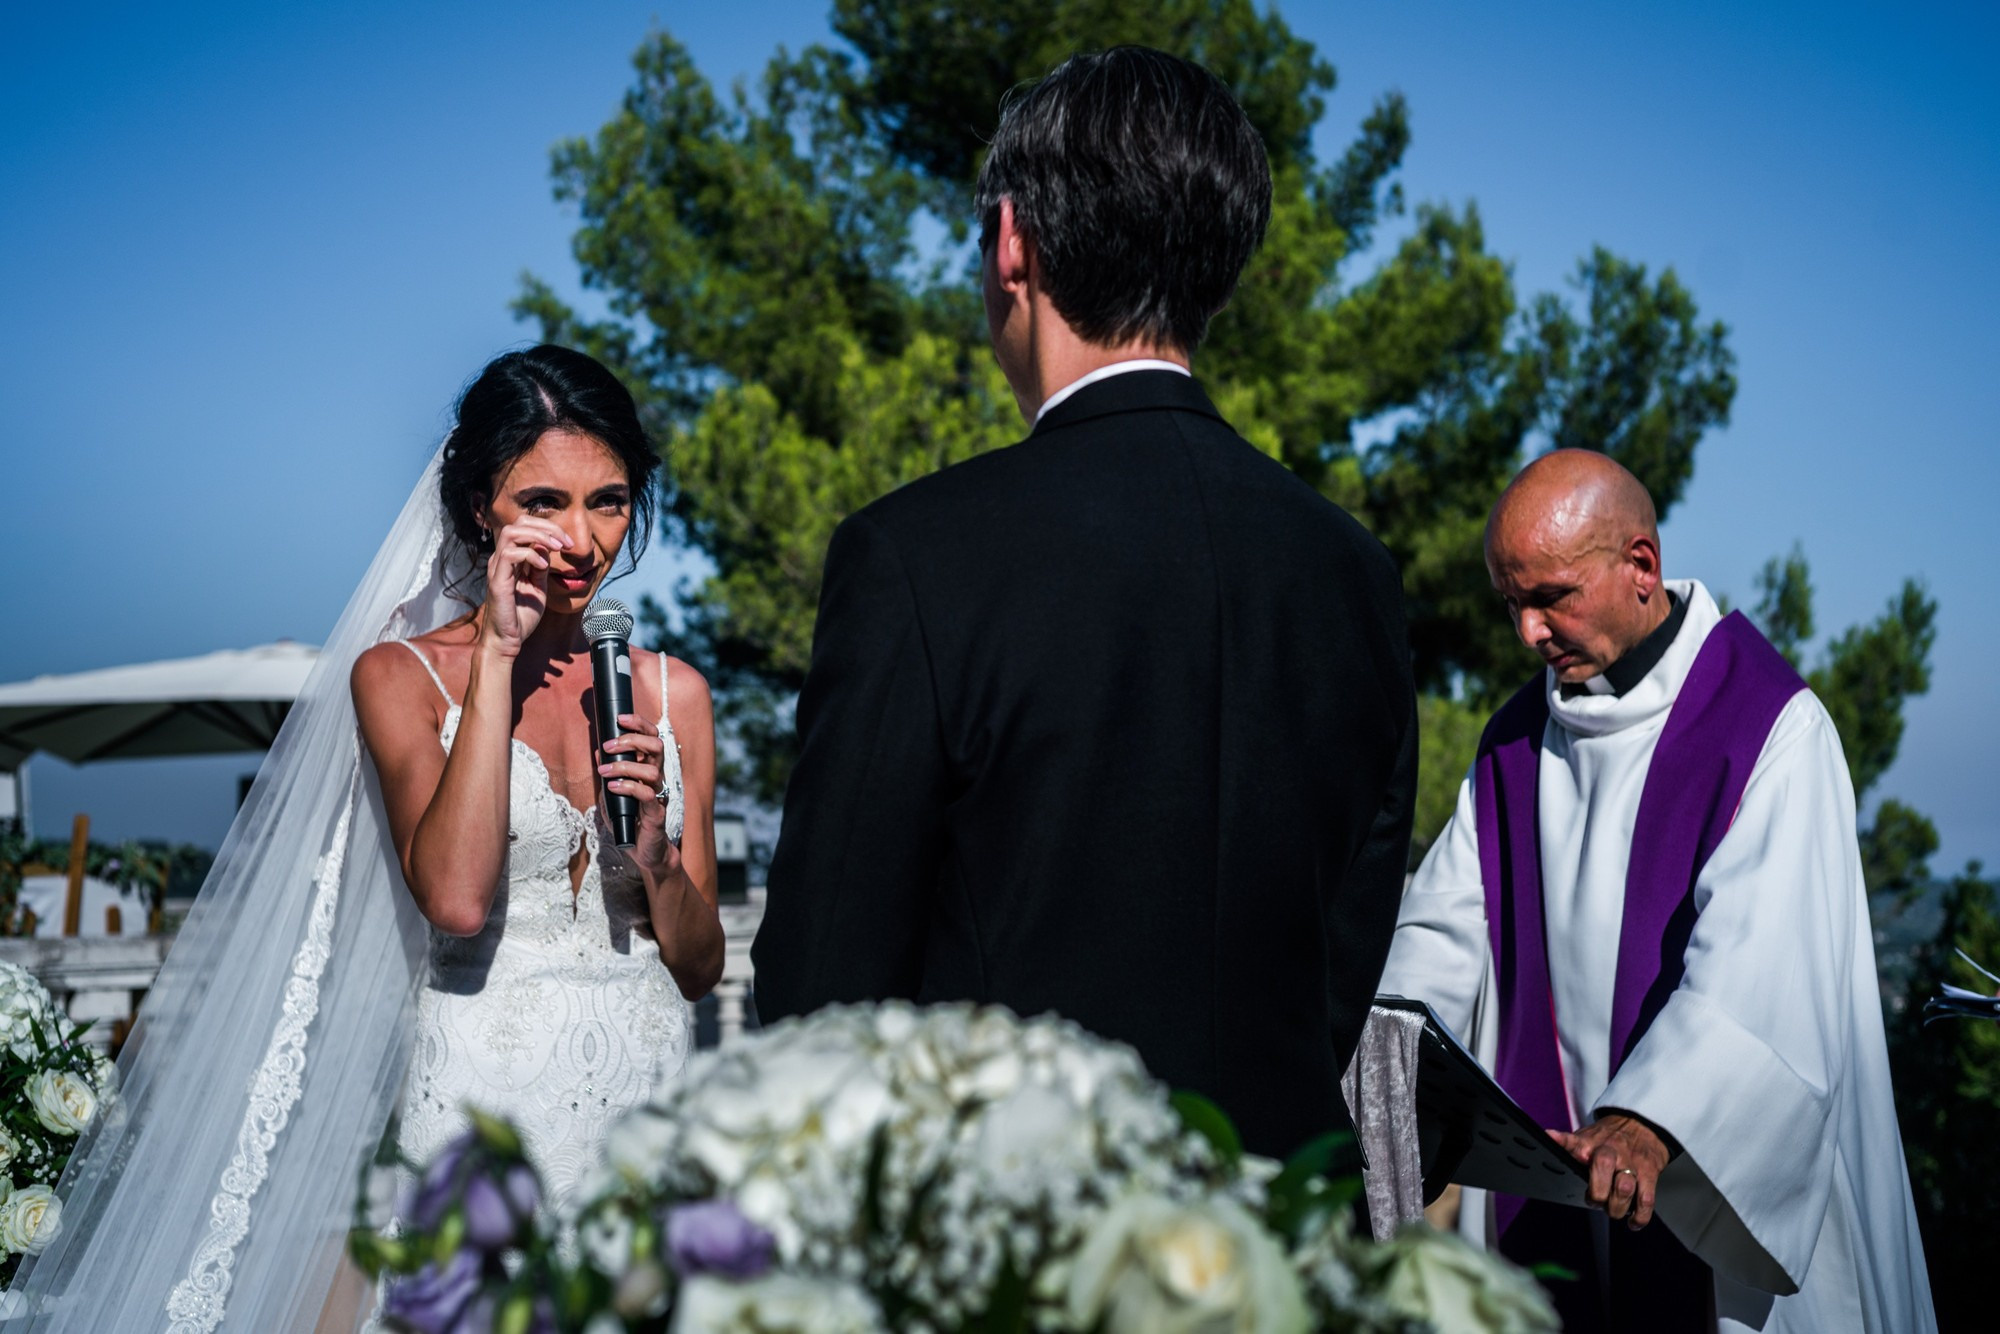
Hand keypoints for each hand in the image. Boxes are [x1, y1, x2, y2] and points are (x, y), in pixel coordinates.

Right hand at [481, 519, 570, 656]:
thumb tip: (547, 548)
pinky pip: (510, 554)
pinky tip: (543, 566)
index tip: (568, 543)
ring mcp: (497, 567)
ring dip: (539, 535)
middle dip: (545, 526)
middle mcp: (501, 559)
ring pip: (512, 532)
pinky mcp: (497, 580)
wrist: (508, 640)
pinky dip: (530, 555)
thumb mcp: (538, 587)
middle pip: (518, 522)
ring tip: (556, 548)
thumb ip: (541, 567)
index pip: (526, 527)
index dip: (549, 529)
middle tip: (565, 542)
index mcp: (511, 559)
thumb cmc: (521, 616)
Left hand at [599, 713, 683, 881]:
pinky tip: (612, 787)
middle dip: (633, 739)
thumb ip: (608, 773)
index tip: (621, 718)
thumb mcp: (613, 794)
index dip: (639, 724)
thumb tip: (597, 750)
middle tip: (611, 745)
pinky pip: (646, 794)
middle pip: (656, 746)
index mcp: (649, 770)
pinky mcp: (656, 813)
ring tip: (605, 770)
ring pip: (651, 769)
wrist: (645, 853)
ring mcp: (658, 795)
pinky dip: (627, 786)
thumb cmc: (630, 822)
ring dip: (624, 765)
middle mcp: (657, 779)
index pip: (652, 738)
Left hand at [1550, 1113, 1670, 1229]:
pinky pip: (1646, 1199)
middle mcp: (1610, 1151)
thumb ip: (1570, 1150)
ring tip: (1614, 1210)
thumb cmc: (1608, 1137)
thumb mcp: (1586, 1137)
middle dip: (1596, 1193)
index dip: (1560, 1140)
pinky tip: (1633, 1222)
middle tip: (1595, 1201)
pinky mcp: (1649, 1172)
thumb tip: (1550, 1152)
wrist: (1640, 1124)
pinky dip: (1640, 1216)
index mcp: (1589, 1143)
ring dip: (1617, 1207)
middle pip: (1602, 1167)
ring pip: (1624, 1188)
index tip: (1551, 1138)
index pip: (1571, 1140)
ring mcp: (1631, 1162)